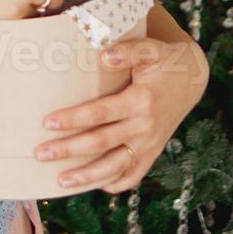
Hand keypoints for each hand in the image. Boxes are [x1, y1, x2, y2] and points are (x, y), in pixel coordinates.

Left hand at [34, 34, 207, 192]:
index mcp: (141, 100)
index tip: (47, 122)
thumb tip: (104, 54)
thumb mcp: (150, 49)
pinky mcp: (152, 152)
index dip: (74, 118)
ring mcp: (149, 143)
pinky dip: (114, 183)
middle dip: (69, 150)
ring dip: (87, 177)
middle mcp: (145, 126)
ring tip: (60, 182)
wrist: (192, 77)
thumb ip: (128, 50)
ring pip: (115, 166)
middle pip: (101, 143)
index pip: (101, 113)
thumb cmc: (163, 59)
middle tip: (40, 154)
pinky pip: (133, 175)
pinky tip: (94, 185)